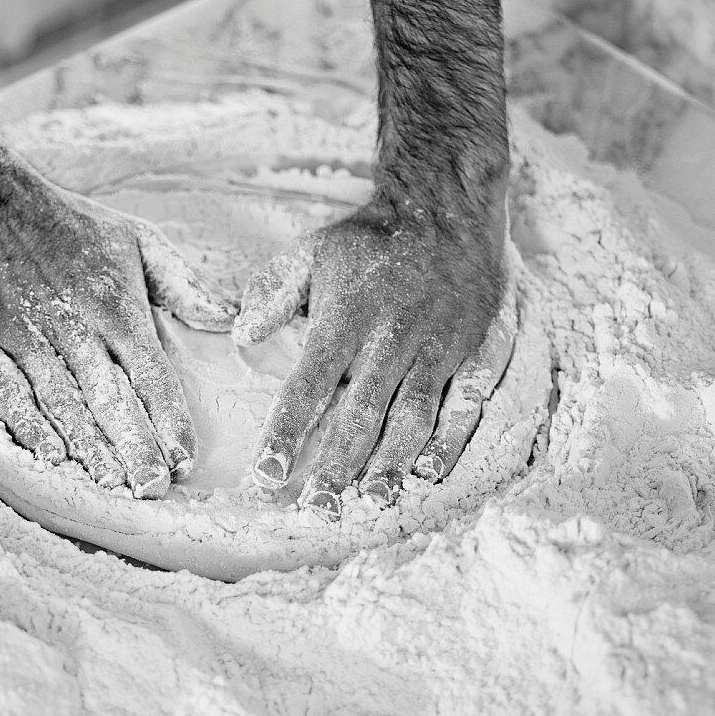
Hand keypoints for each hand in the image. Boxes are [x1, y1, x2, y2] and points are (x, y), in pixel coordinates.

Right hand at [0, 158, 235, 499]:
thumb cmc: (69, 224)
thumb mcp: (136, 240)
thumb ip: (182, 285)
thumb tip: (228, 318)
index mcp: (115, 305)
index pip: (150, 372)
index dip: (168, 418)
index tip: (184, 459)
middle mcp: (74, 326)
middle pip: (109, 397)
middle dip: (134, 446)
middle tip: (152, 488)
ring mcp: (25, 336)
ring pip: (62, 402)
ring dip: (88, 446)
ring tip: (112, 484)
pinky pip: (8, 394)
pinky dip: (30, 426)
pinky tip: (51, 457)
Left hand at [232, 195, 515, 517]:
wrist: (450, 206)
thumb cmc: (372, 238)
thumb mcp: (314, 250)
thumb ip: (275, 292)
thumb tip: (240, 334)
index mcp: (345, 319)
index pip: (309, 386)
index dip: (287, 433)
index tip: (266, 475)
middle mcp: (390, 338)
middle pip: (360, 413)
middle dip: (337, 466)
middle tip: (319, 510)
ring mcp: (436, 346)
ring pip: (412, 416)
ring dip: (391, 463)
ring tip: (370, 501)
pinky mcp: (474, 348)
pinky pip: (466, 401)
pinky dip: (450, 438)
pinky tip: (430, 471)